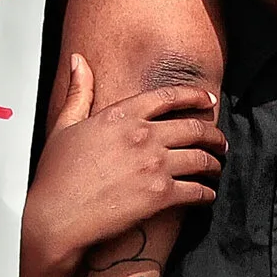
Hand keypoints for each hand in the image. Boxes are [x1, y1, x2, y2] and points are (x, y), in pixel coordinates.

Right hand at [23, 55, 222, 270]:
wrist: (58, 216)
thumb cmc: (57, 174)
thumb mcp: (65, 126)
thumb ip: (79, 92)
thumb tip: (78, 61)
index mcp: (122, 116)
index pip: (169, 97)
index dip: (195, 96)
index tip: (208, 100)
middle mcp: (143, 136)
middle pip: (194, 127)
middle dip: (214, 134)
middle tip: (220, 141)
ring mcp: (154, 165)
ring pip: (201, 159)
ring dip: (214, 164)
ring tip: (216, 168)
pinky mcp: (160, 195)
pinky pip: (197, 191)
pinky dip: (207, 194)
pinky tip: (207, 196)